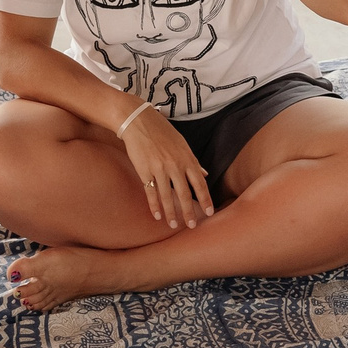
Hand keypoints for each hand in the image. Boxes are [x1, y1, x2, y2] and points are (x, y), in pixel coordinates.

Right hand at [118, 104, 213, 229]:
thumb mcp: (182, 143)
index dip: (206, 199)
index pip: (200, 183)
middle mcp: (175, 165)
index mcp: (187, 158)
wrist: (138, 121)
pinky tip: (157, 216)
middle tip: (192, 226)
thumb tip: (205, 174)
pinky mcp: (145, 170)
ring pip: (168, 196)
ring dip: (171, 213)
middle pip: (185, 193)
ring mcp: (160, 168)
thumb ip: (193, 161)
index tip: (210, 212)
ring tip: (174, 225)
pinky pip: (151, 192)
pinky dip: (154, 205)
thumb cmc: (161, 131)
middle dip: (189, 212)